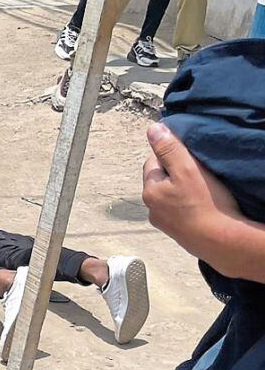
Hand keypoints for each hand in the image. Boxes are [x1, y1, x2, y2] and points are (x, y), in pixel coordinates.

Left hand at [142, 122, 241, 244]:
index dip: (170, 155)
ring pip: (169, 196)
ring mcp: (163, 222)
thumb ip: (169, 148)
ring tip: (201, 189)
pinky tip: (201, 205)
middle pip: (160, 179)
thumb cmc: (204, 203)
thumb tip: (153, 129)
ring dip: (180, 190)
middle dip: (175, 172)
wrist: (219, 240)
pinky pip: (179, 211)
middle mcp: (151, 208)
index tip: (188, 157)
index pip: (153, 161)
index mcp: (150, 191)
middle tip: (197, 172)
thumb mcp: (187, 168)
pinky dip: (187, 205)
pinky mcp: (177, 232)